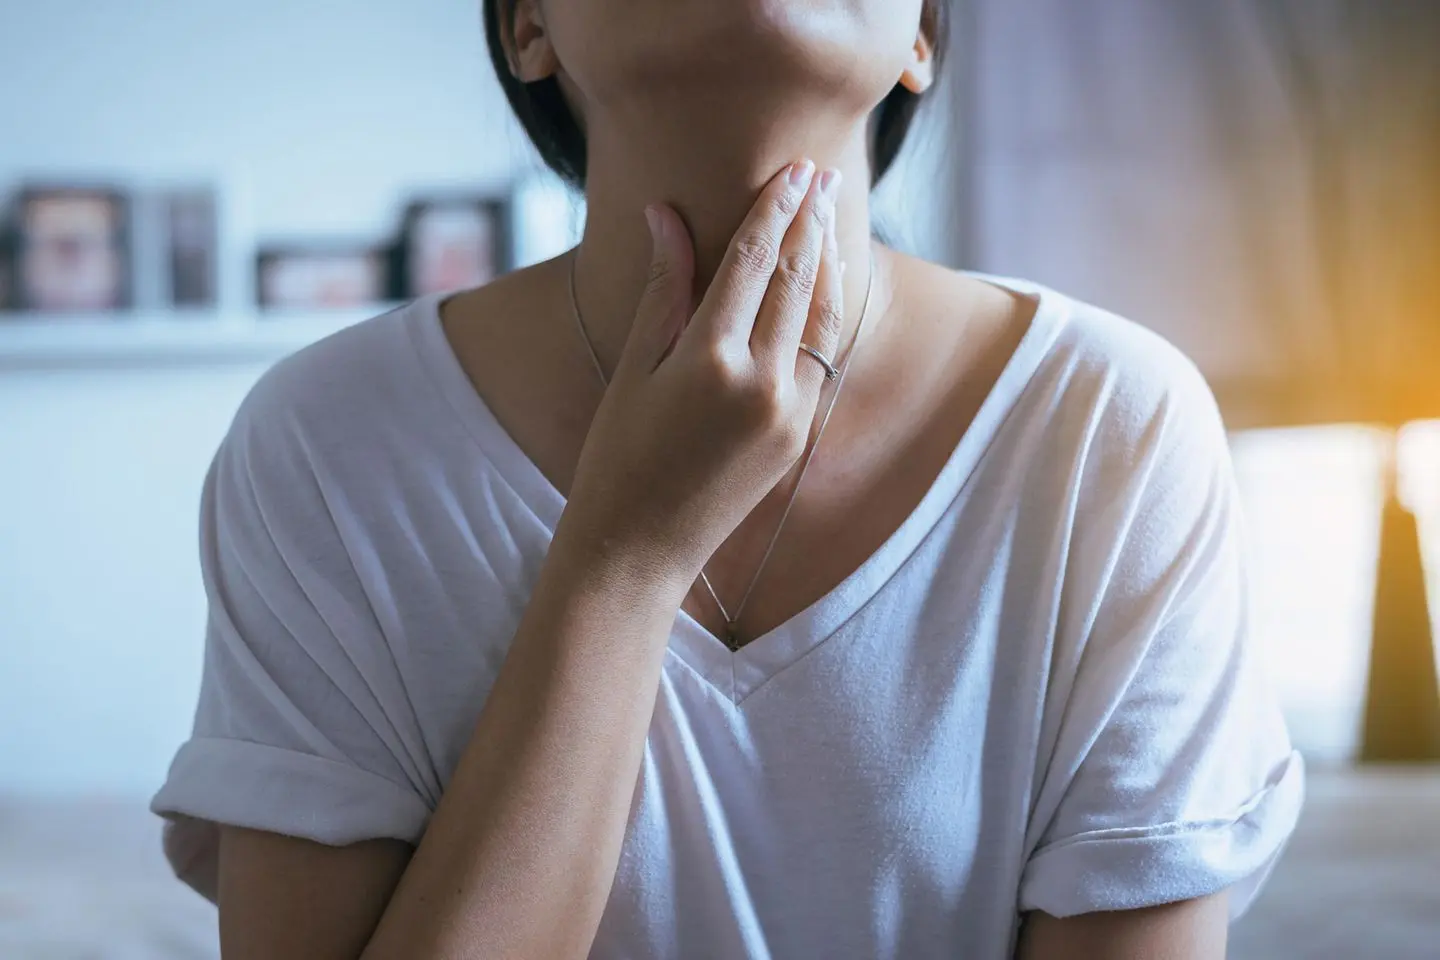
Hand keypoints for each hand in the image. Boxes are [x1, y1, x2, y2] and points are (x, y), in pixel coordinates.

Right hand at [562, 161, 845, 579]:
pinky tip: (821, 283)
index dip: (773, 209)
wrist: (642, 547)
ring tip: (827, 215)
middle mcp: (762, 383)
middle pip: (796, 280)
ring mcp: (789, 412)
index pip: (752, 262)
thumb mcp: (633, 367)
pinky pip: (820, 356)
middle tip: (819, 175)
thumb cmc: (619, 456)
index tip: (791, 169)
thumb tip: (665, 215)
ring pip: (820, 317)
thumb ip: (663, 289)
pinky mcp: (800, 435)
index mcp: (711, 361)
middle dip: (808, 221)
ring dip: (826, 261)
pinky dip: (823, 312)